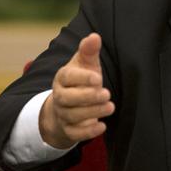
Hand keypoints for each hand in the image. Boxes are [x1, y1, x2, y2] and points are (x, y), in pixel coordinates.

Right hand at [39, 33, 113, 148]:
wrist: (68, 105)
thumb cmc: (81, 80)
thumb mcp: (85, 64)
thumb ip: (89, 51)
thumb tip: (95, 36)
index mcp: (63, 77)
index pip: (67, 77)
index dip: (82, 78)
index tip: (98, 78)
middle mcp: (60, 96)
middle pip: (68, 98)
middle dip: (88, 97)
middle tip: (107, 94)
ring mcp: (63, 114)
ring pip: (73, 116)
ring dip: (92, 112)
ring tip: (110, 107)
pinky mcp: (68, 130)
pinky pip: (74, 134)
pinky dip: (88, 132)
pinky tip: (102, 126)